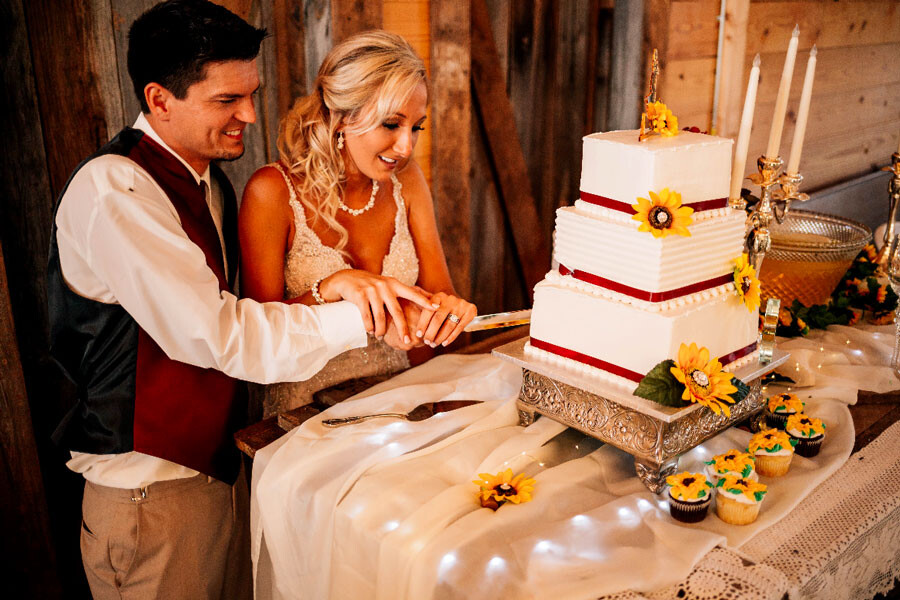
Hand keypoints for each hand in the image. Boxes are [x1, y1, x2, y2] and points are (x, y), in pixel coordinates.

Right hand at [318, 270, 434, 340]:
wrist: (345, 279)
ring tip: (380, 337)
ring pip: (380, 317)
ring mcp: (372, 290)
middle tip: (407, 341)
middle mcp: (385, 286)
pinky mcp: (359, 295)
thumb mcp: (385, 285)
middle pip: (397, 312)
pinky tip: (370, 332)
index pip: (412, 293)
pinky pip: (367, 316)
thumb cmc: (369, 286)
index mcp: (394, 284)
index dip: (425, 301)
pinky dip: (369, 327)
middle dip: (402, 328)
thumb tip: (419, 301)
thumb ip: (398, 293)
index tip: (437, 308)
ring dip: (380, 330)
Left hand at [415, 291, 476, 347]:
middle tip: (427, 342)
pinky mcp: (470, 311)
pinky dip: (451, 337)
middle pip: (438, 319)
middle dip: (431, 333)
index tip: (418, 334)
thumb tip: (402, 310)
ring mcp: (461, 305)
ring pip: (449, 325)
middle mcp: (450, 299)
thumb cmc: (440, 308)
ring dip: (440, 337)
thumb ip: (419, 306)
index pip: (429, 311)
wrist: (458, 304)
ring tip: (434, 344)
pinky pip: (459, 328)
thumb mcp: (430, 304)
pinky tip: (444, 343)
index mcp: (438, 296)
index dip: (423, 323)